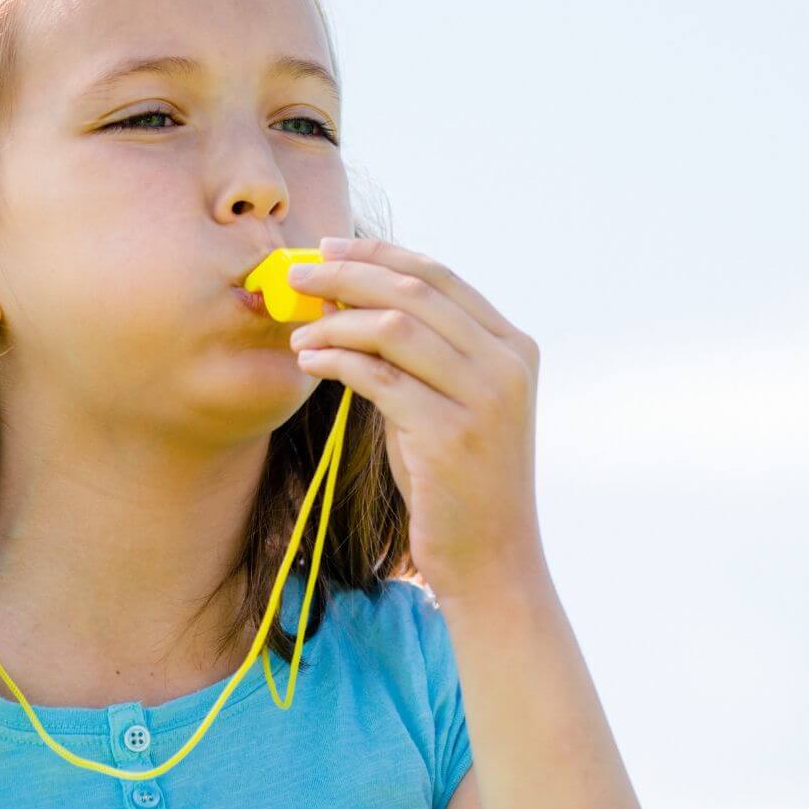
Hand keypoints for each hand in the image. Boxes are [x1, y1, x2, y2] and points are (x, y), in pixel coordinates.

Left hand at [286, 236, 543, 598]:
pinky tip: (309, 361)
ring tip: (297, 330)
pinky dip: (336, 360)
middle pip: (414, 291)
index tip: (329, 248)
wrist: (492, 560)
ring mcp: (484, 398)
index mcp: (513, 346)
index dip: (379, 254)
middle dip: (347, 275)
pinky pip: (379, 378)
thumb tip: (346, 300)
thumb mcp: (447, 403)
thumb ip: (417, 354)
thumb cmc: (456, 481)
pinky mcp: (451, 434)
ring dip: (335, 321)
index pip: (439, 276)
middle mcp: (506, 363)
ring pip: (394, 328)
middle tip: (295, 273)